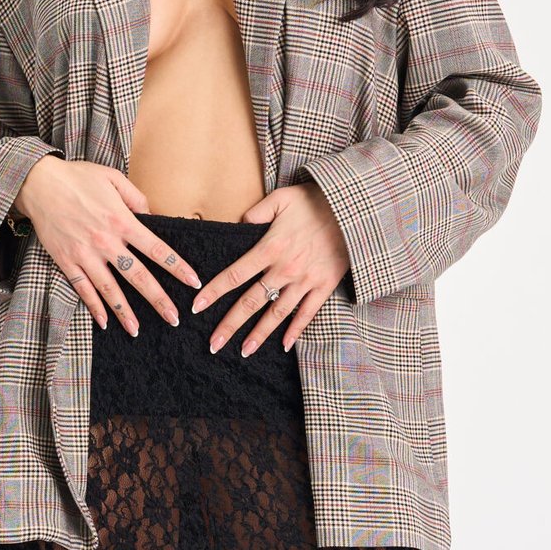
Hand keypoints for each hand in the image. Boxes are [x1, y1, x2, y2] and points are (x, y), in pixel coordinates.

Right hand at [14, 156, 202, 333]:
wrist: (38, 183)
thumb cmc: (78, 177)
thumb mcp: (113, 178)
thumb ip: (136, 198)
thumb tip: (151, 216)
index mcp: (122, 221)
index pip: (157, 249)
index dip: (177, 267)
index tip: (193, 282)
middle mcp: (106, 241)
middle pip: (138, 276)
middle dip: (158, 300)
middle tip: (174, 318)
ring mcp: (85, 254)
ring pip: (110, 289)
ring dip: (125, 312)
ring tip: (137, 331)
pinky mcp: (67, 261)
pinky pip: (83, 288)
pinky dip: (93, 306)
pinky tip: (104, 322)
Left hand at [189, 181, 350, 353]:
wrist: (353, 210)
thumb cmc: (315, 201)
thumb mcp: (281, 198)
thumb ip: (256, 212)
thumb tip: (239, 224)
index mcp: (270, 248)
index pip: (235, 274)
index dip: (214, 291)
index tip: (197, 307)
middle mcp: (285, 269)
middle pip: (251, 302)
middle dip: (230, 325)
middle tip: (213, 344)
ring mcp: (305, 281)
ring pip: (277, 313)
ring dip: (259, 334)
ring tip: (243, 351)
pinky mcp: (324, 286)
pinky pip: (308, 313)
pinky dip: (295, 330)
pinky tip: (283, 345)